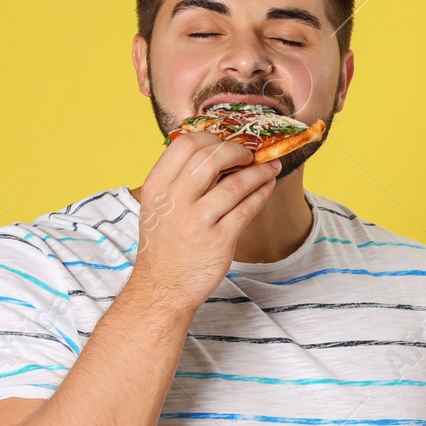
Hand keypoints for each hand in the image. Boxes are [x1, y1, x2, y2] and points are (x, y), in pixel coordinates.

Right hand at [129, 132, 280, 316]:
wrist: (163, 287)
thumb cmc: (163, 244)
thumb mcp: (156, 206)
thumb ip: (177, 179)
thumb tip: (212, 151)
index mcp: (157, 187)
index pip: (185, 144)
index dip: (210, 138)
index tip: (225, 142)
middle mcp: (175, 201)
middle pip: (212, 156)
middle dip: (238, 150)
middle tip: (250, 154)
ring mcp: (198, 221)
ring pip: (236, 182)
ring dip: (259, 171)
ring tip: (269, 166)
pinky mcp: (220, 240)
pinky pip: (247, 207)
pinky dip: (262, 192)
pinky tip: (268, 185)